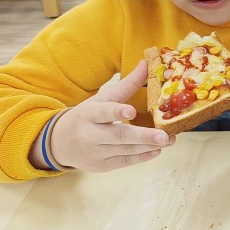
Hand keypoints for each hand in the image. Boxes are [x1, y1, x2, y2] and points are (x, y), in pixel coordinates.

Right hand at [46, 60, 174, 171]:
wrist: (60, 142)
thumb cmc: (87, 116)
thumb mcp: (103, 98)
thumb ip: (127, 84)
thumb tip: (147, 63)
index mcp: (89, 114)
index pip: (103, 112)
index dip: (116, 112)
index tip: (131, 111)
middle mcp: (90, 134)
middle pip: (118, 136)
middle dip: (142, 136)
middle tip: (164, 136)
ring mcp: (96, 152)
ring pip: (125, 150)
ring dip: (149, 146)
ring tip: (169, 140)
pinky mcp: (102, 166)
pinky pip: (124, 162)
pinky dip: (142, 157)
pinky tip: (157, 150)